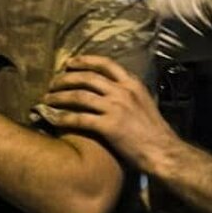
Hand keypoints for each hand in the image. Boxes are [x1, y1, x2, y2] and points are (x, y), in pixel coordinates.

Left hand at [44, 56, 179, 172]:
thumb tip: (114, 88)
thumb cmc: (155, 131)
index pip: (106, 64)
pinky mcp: (109, 126)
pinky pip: (80, 118)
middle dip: (67, 78)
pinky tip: (54, 119)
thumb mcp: (145, 102)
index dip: (85, 61)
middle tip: (53, 81)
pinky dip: (64, 117)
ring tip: (47, 99)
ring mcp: (115, 108)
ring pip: (80, 95)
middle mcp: (123, 92)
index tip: (71, 62)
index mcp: (132, 84)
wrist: (163, 151)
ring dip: (60, 96)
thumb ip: (129, 93)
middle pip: (88, 77)